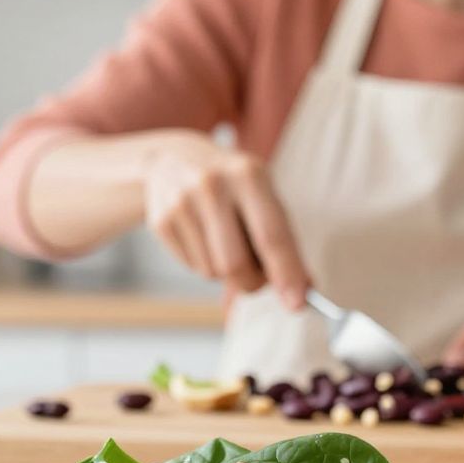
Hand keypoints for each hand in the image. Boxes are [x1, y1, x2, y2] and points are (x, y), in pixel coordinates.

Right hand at [143, 132, 309, 308]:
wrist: (173, 159)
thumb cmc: (231, 185)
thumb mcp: (262, 196)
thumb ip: (284, 241)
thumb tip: (302, 289)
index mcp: (248, 176)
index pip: (271, 236)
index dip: (286, 273)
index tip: (297, 303)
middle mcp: (213, 186)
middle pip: (236, 264)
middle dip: (251, 283)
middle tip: (257, 278)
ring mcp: (182, 202)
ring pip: (213, 272)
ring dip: (225, 271)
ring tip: (224, 241)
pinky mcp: (161, 220)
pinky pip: (192, 268)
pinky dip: (204, 263)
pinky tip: (202, 237)